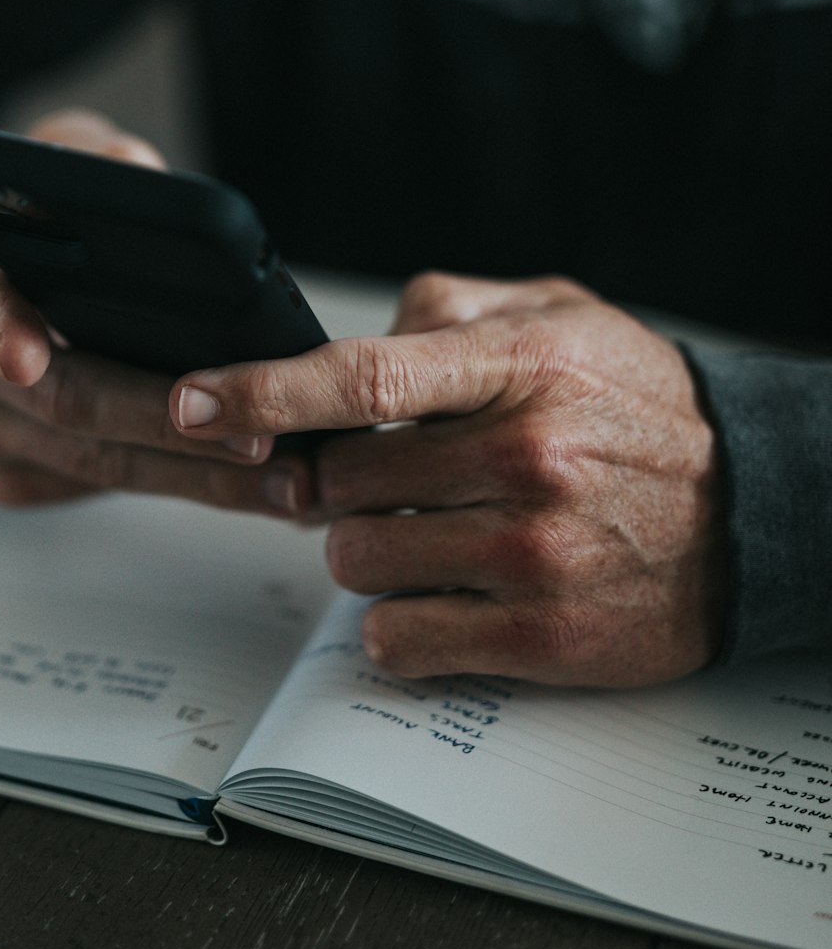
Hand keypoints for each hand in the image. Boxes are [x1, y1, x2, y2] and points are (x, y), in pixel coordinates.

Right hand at [0, 108, 313, 515]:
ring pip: (92, 464)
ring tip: (285, 480)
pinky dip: (178, 487)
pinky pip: (97, 489)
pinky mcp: (7, 477)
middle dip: (167, 424)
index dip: (0, 327)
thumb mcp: (55, 164)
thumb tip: (145, 176)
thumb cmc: (34, 222)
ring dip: (195, 477)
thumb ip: (94, 160)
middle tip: (258, 439)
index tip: (25, 358)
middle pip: (65, 402)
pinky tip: (248, 484)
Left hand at [169, 273, 727, 686]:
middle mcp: (526, 456)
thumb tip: (354, 336)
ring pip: (356, 563)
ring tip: (431, 534)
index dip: (264, 389)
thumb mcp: (563, 314)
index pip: (365, 377)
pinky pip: (397, 639)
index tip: (194, 400)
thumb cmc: (639, 406)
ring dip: (368, 552)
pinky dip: (397, 622)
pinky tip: (445, 593)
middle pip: (341, 482)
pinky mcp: (541, 637)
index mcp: (523, 365)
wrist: (754, 510)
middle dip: (339, 484)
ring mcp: (533, 554)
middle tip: (392, 480)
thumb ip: (452, 309)